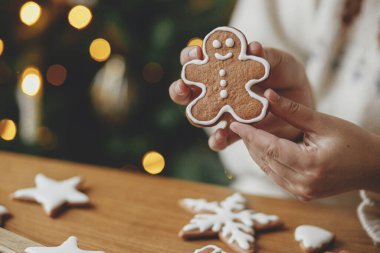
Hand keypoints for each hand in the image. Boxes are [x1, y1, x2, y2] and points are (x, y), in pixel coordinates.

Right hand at [169, 43, 313, 150]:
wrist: (301, 105)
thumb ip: (265, 56)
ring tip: (197, 116)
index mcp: (222, 68)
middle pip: (188, 90)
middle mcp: (216, 91)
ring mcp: (223, 113)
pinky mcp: (235, 132)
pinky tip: (221, 135)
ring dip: (193, 115)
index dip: (191, 56)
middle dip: (179, 88)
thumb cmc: (285, 76)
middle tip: (183, 85)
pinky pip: (220, 140)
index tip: (197, 53)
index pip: (197, 60)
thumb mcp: (279, 62)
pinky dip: (217, 140)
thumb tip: (253, 47)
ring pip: (198, 116)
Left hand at [230, 89, 379, 199]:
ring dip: (255, 151)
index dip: (249, 134)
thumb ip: (293, 110)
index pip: (269, 147)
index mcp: (310, 165)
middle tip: (237, 123)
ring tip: (246, 132)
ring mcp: (301, 192)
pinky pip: (275, 175)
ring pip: (267, 169)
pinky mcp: (301, 194)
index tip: (233, 123)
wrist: (372, 168)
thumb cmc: (353, 141)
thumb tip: (267, 95)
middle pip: (265, 159)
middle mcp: (302, 183)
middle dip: (249, 141)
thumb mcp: (323, 122)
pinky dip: (266, 161)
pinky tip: (261, 146)